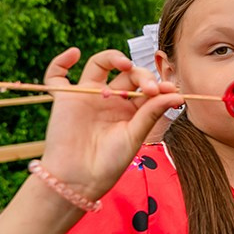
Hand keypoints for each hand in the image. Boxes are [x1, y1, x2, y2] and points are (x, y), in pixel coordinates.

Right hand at [39, 48, 184, 203]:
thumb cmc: (109, 164)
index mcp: (130, 108)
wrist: (79, 180)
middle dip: (141, 75)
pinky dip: (61, 61)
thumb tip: (177, 94)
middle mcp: (110, 99)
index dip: (157, 84)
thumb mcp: (134, 136)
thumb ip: (151, 113)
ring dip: (113, 57)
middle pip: (127, 73)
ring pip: (100, 64)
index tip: (169, 89)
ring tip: (125, 64)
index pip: (145, 86)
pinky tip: (74, 53)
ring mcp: (88, 96)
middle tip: (150, 88)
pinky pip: (57, 75)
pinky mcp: (65, 98)